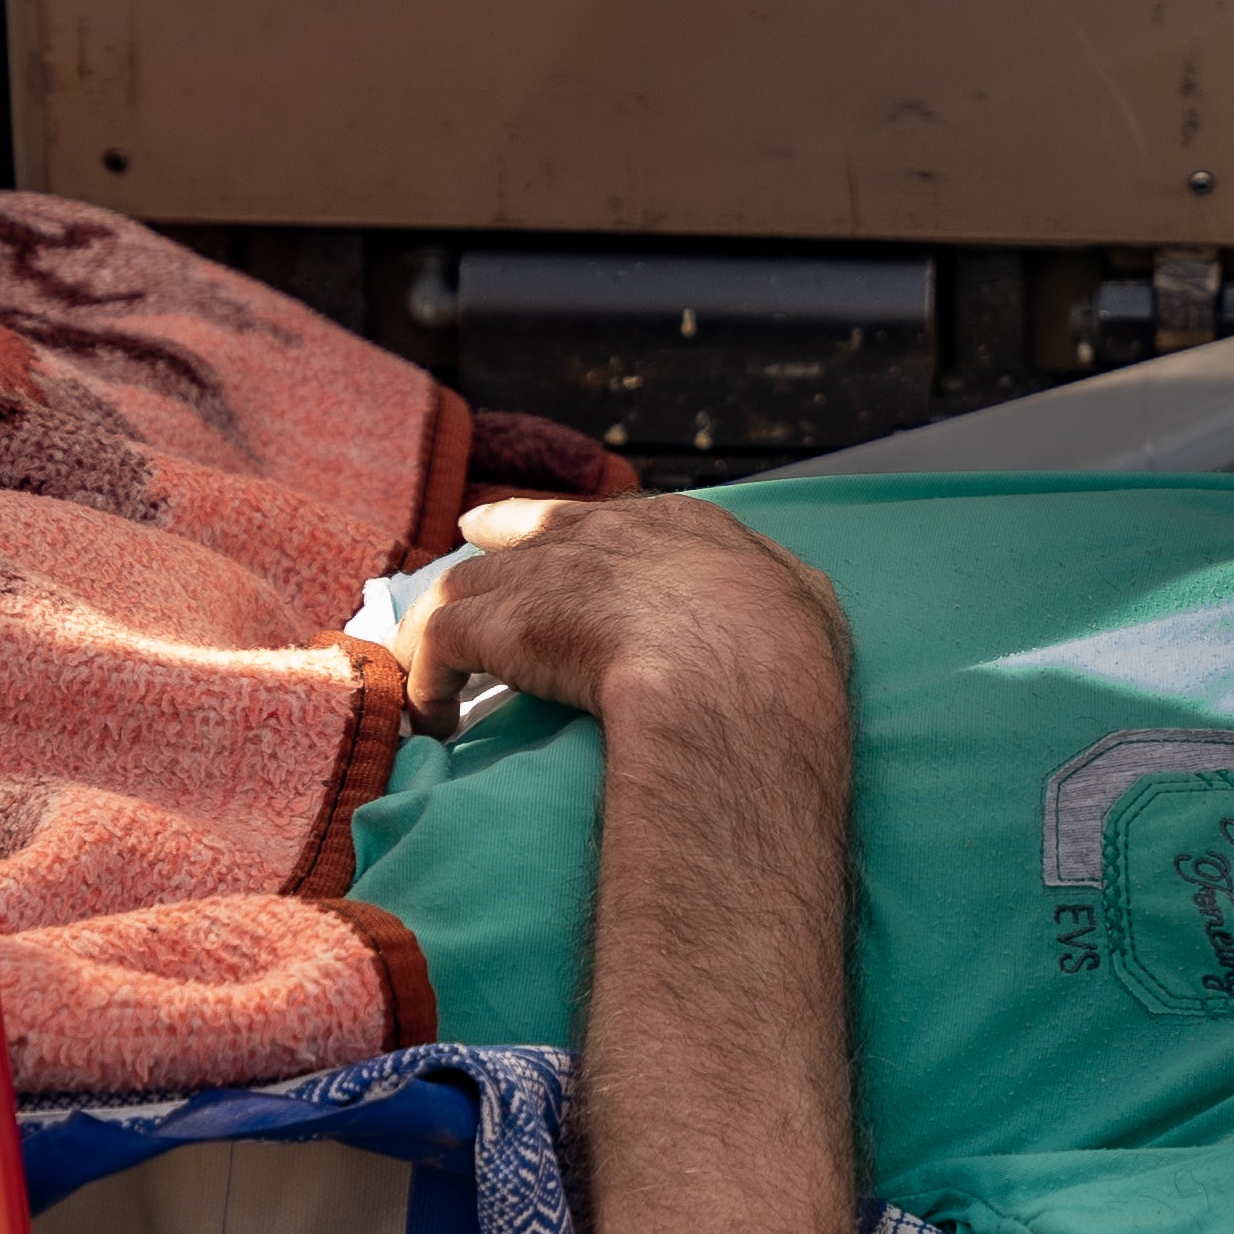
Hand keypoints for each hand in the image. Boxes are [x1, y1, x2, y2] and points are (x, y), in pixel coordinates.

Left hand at [398, 491, 847, 730]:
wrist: (731, 670)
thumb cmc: (781, 650)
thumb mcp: (806, 602)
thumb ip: (787, 591)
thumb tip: (790, 596)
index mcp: (679, 527)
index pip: (610, 517)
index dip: (571, 528)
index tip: (547, 534)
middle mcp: (603, 535)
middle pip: (528, 533)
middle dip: (498, 547)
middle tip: (468, 557)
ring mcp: (546, 573)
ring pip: (471, 586)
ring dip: (448, 628)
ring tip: (438, 674)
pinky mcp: (500, 623)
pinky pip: (439, 642)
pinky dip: (427, 679)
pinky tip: (430, 716)